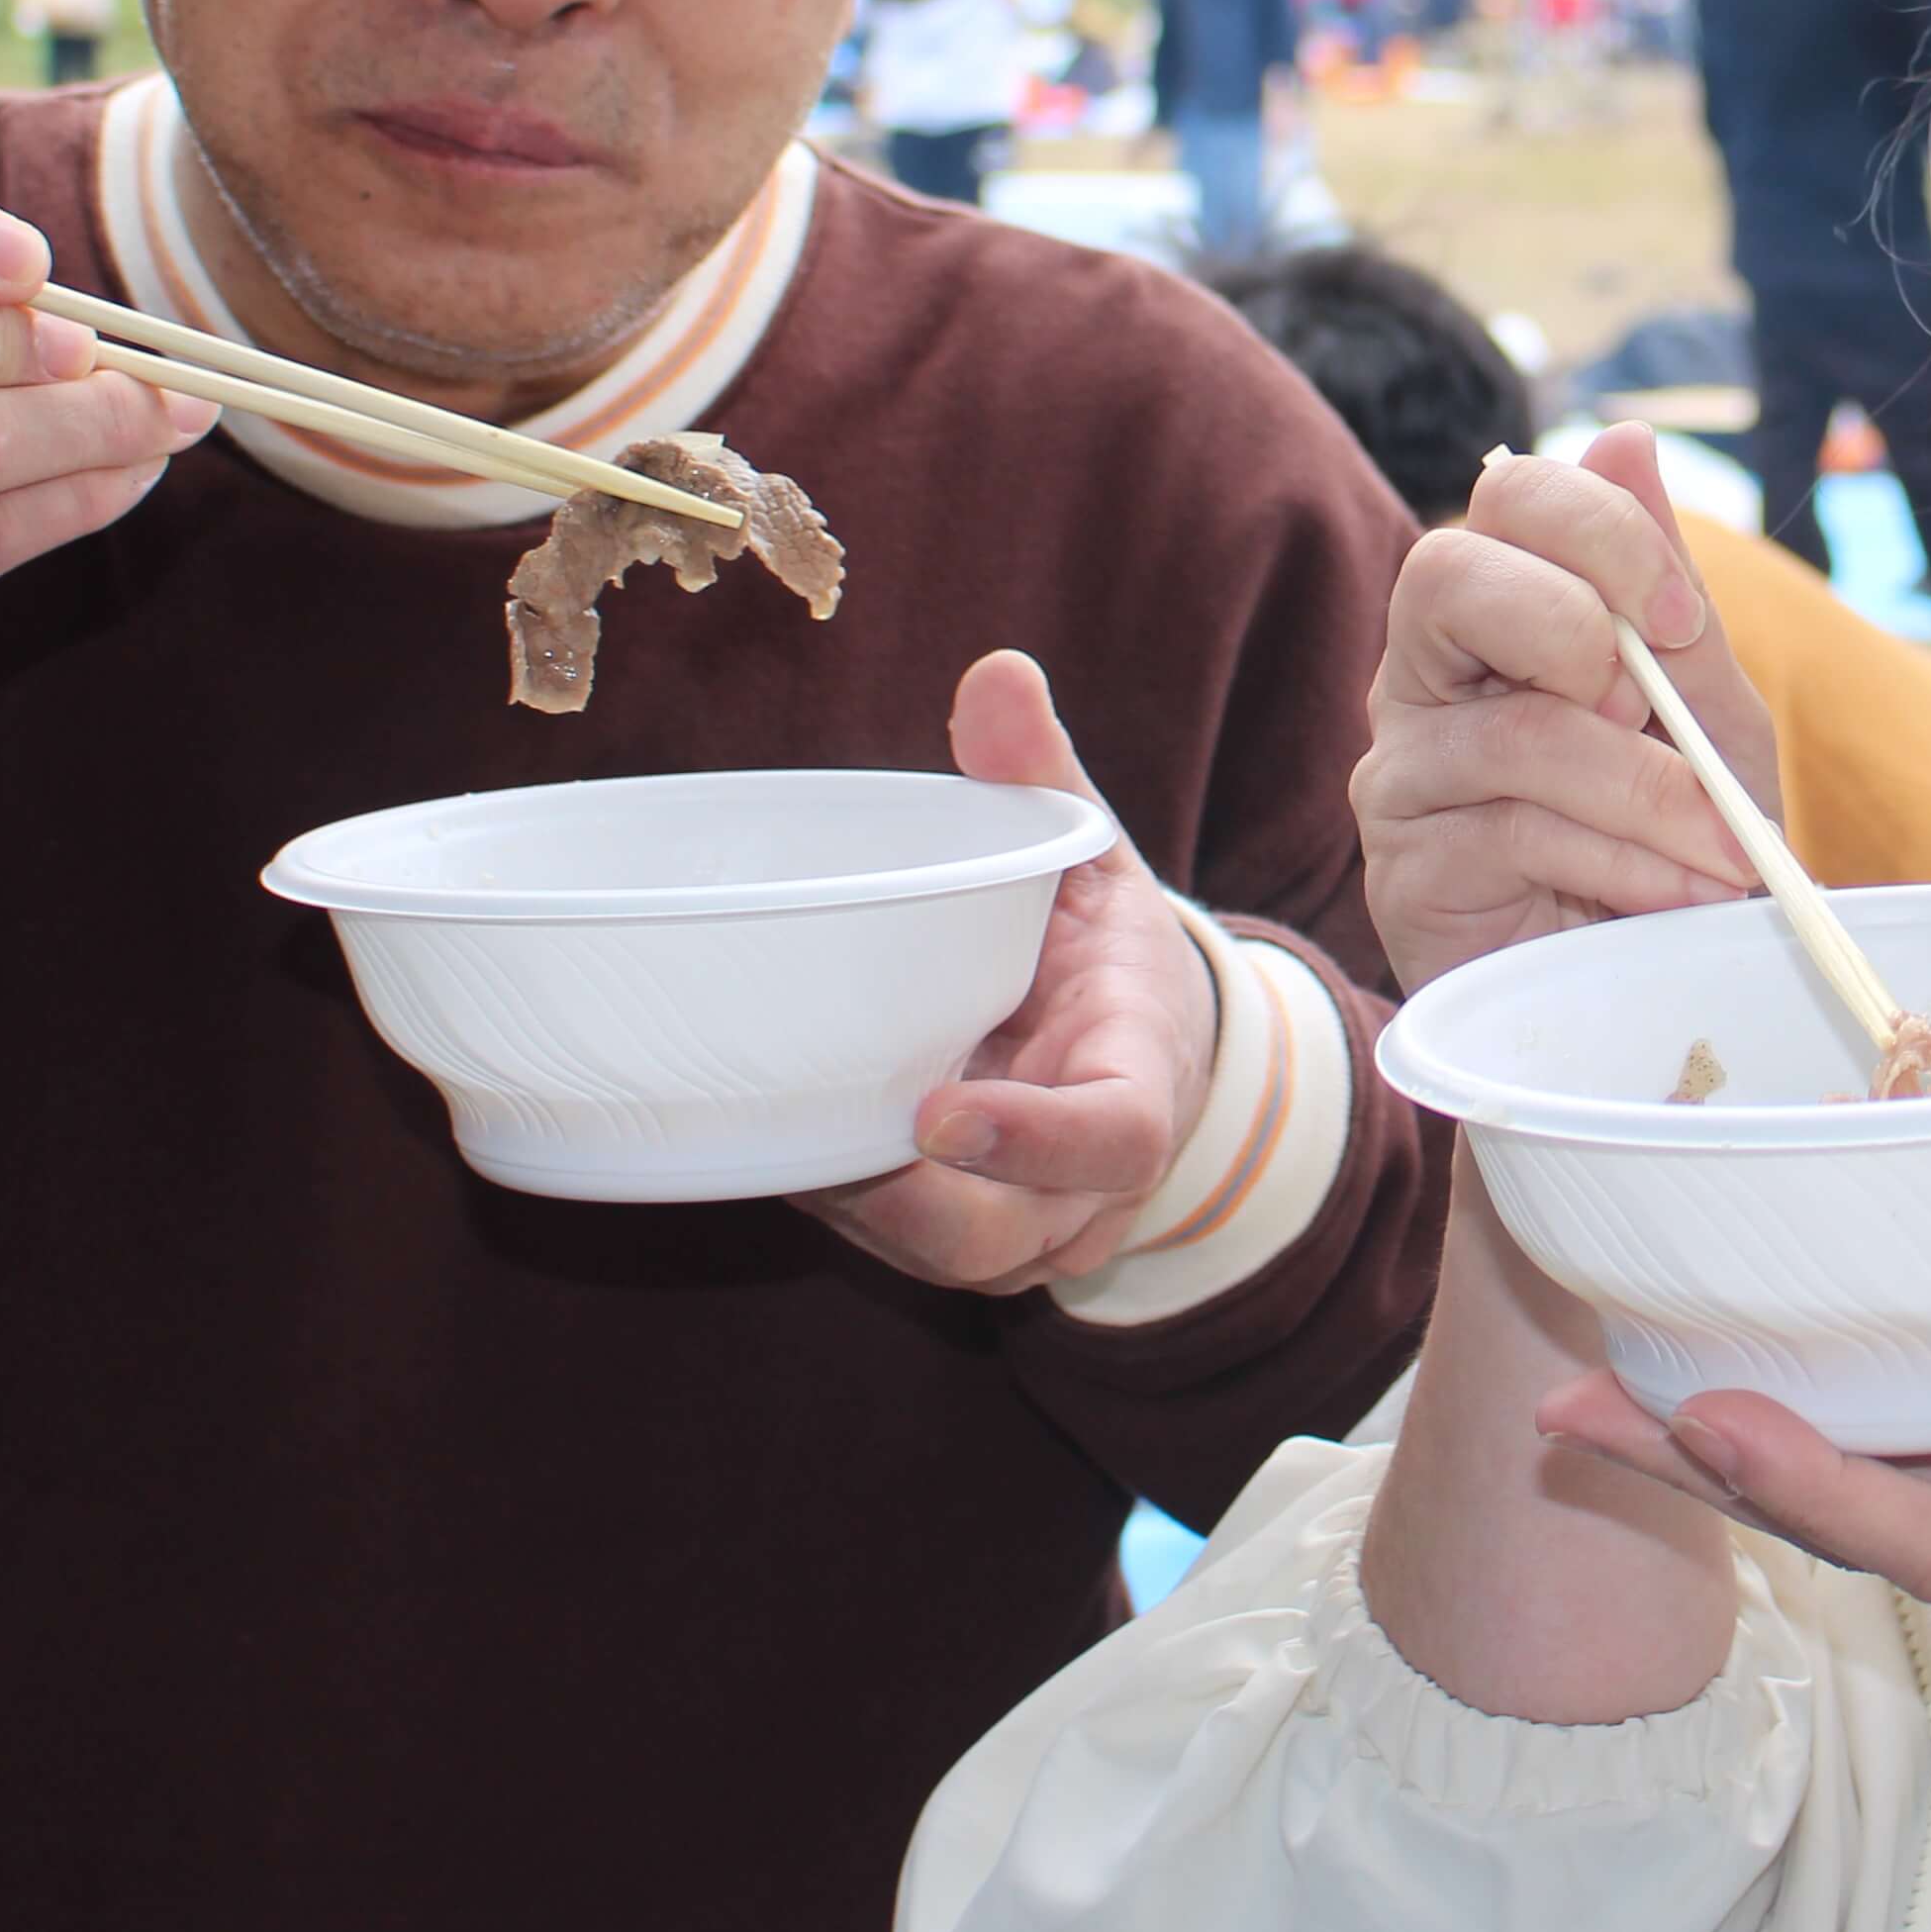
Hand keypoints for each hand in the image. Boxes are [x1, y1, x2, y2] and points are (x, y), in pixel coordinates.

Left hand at [796, 652, 1220, 1295]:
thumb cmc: (1107, 950)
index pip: (1112, 1134)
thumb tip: (995, 675)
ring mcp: (1038, 1230)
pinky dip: (845, 1208)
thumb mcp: (1094, 857)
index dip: (1031, 1138)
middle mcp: (1094, 1182)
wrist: (1157, 1055)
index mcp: (1141, 1076)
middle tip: (814, 1147)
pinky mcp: (977, 1248)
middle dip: (906, 1205)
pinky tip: (774, 1142)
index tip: (935, 1112)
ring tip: (773, 1130)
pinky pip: (910, 1253)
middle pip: (1002, 1236)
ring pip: (946, 1256)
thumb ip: (1043, 778)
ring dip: (856, 1208)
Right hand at [1347, 424, 1774, 983]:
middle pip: (1446, 574)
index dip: (1599, 533)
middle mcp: (1426, 674)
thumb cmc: (1679, 837)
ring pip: (1514, 732)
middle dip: (1576, 626)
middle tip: (1653, 707)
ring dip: (1649, 793)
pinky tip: (1674, 896)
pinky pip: (1516, 834)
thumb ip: (1665, 590)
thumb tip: (1627, 436)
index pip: (1507, 497)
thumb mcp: (1704, 712)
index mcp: (1501, 609)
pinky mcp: (1404, 869)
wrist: (1660, 985)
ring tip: (1722, 853)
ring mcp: (1402, 771)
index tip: (1682, 616)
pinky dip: (1625, 860)